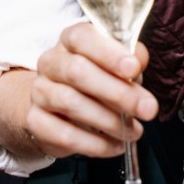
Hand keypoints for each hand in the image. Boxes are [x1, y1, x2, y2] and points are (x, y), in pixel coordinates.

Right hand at [27, 22, 157, 159]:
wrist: (57, 110)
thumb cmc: (95, 81)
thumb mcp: (117, 65)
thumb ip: (131, 59)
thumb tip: (138, 60)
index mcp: (70, 40)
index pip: (82, 37)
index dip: (108, 52)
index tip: (133, 68)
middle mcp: (50, 62)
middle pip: (77, 71)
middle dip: (117, 92)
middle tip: (147, 108)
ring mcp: (40, 91)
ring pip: (70, 103)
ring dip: (109, 121)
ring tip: (133, 131)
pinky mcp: (36, 122)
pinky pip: (65, 135)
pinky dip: (95, 144)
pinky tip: (115, 145)